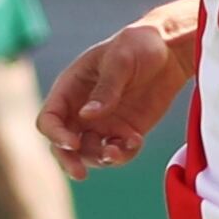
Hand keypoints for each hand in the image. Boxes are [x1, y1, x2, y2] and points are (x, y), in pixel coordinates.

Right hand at [36, 19, 192, 178]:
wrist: (169, 51)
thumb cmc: (138, 45)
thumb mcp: (121, 60)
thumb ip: (106, 88)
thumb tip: (87, 116)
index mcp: (70, 88)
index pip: (50, 118)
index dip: (55, 134)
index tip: (73, 143)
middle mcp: (81, 109)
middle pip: (63, 144)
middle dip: (69, 160)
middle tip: (80, 174)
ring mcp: (102, 123)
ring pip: (90, 154)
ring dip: (100, 159)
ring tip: (117, 151)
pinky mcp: (123, 131)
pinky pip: (116, 153)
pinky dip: (123, 155)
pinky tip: (136, 141)